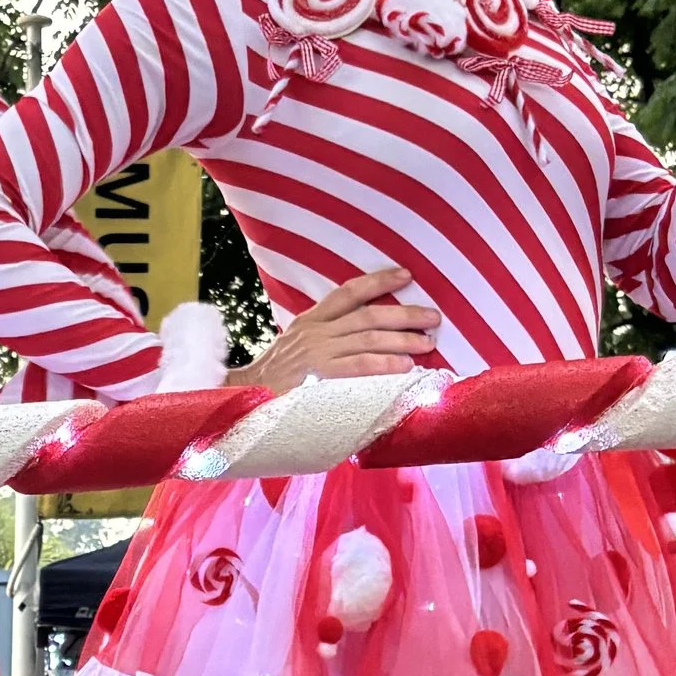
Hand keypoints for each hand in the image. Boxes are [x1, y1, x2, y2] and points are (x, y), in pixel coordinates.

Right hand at [245, 267, 440, 389]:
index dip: (379, 281)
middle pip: (368, 315)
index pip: (348, 292)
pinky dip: (384, 365)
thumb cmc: (272, 381)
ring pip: (368, 339)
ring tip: (428, 343)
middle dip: (404, 314)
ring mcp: (316, 352)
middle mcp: (315, 332)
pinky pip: (358, 366)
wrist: (242, 399)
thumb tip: (362, 339)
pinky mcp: (317, 375)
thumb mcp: (295, 349)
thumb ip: (325, 340)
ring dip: (402, 340)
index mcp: (310, 321)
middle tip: (433, 318)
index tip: (406, 276)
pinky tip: (405, 366)